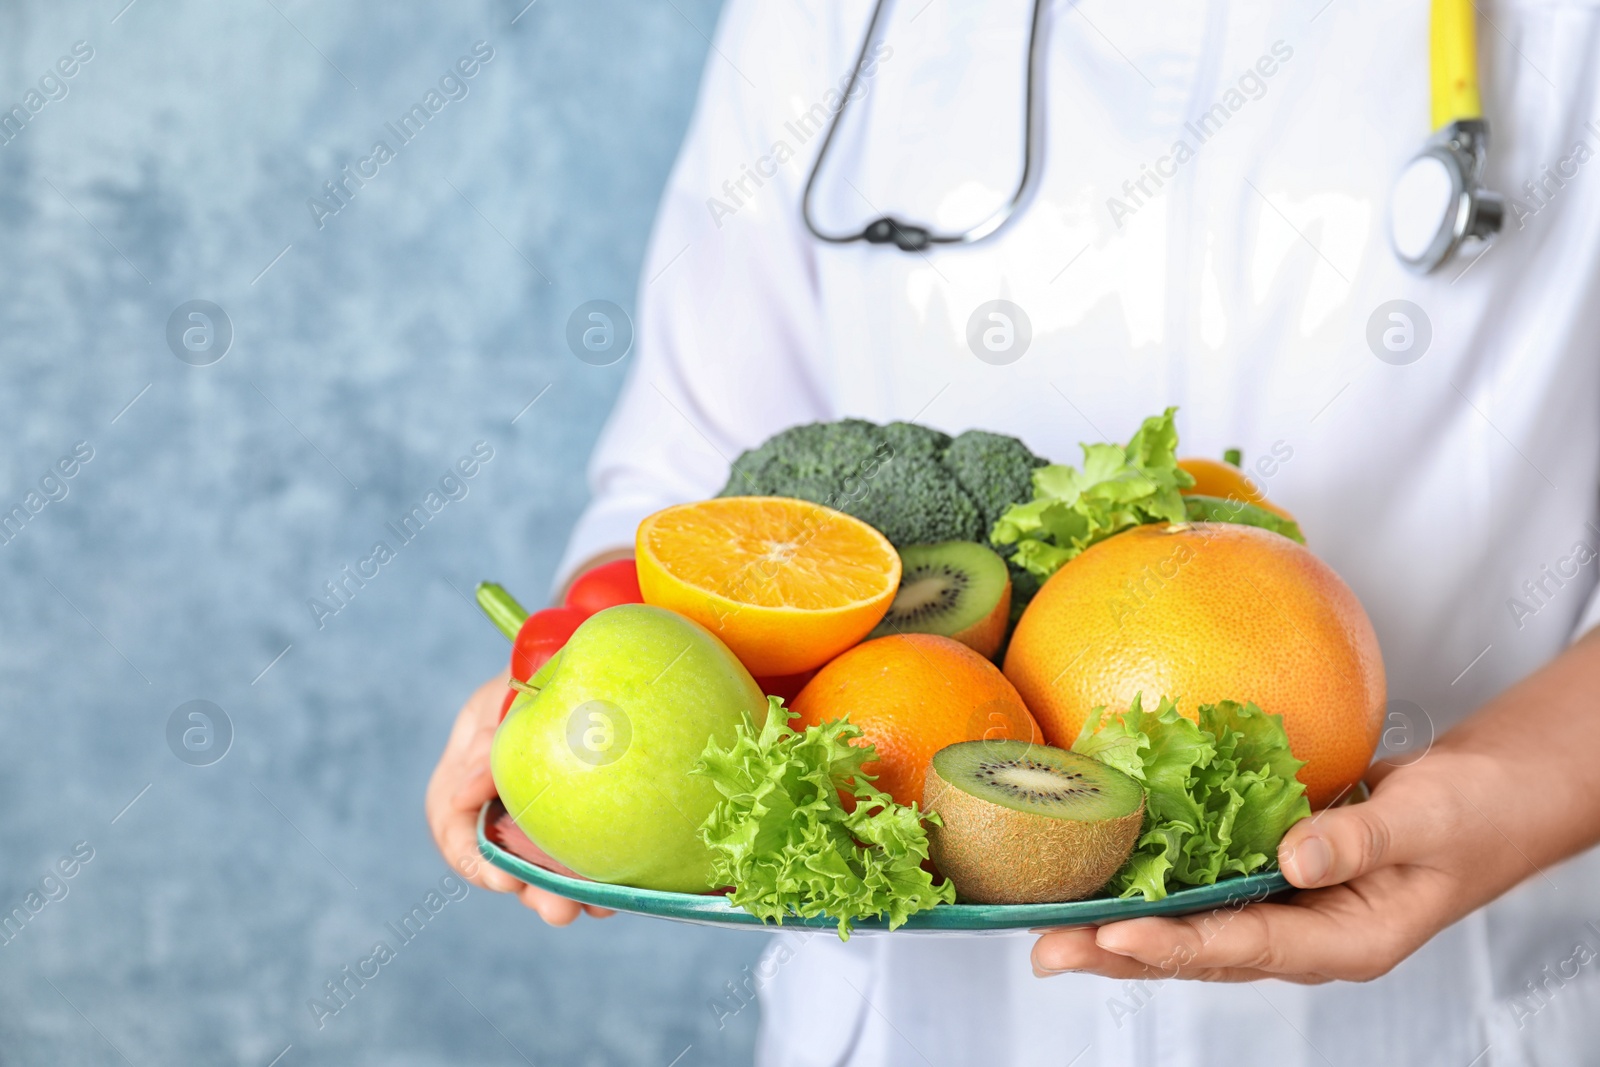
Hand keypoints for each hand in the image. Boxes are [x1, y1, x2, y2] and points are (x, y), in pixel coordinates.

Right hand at [425, 670, 613, 925]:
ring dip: (563, 892)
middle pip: (498, 855)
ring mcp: (539, 804)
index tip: (501, 880)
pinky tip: (618, 890)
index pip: (450, 819)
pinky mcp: (580, 810)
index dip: (470, 857)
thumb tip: (469, 791)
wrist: (595, 655)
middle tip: (558, 912)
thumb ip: (492, 737)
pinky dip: (596, 876)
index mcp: (469, 761)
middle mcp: (499, 791)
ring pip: (542, 863)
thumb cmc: (546, 664)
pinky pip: (582, 852)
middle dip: (528, 889)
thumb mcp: (512, 689)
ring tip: (593, 908)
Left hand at [1031, 748, 1535, 982]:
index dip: (1179, 944)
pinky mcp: (1269, 876)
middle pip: (1199, 952)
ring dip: (1121, 925)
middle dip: (1120, 953)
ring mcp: (1283, 910)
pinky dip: (1155, 881)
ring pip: (1190, 927)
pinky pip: (1205, 886)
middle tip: (1046, 948)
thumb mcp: (1428, 822)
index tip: (1117, 933)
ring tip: (1048, 927)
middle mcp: (1303, 936)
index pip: (1247, 949)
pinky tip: (1103, 872)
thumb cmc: (1472, 815)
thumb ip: (1362, 840)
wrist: (1485, 802)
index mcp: (1345, 942)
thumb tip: (1292, 856)